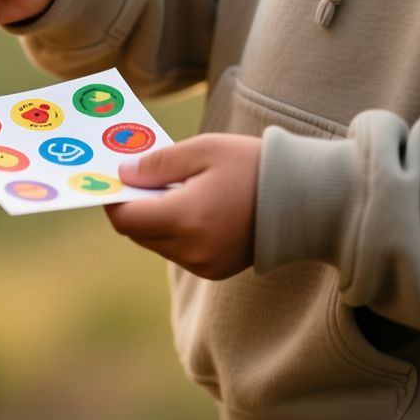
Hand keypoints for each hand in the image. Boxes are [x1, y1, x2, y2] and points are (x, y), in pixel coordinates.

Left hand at [104, 134, 261, 279]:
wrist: (306, 197)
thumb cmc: (253, 166)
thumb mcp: (201, 150)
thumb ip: (156, 164)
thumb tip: (123, 175)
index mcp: (184, 219)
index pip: (125, 219)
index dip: (113, 200)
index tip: (113, 180)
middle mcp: (191, 250)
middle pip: (138, 233)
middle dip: (134, 207)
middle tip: (141, 179)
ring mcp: (204, 264)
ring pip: (157, 244)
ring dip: (154, 220)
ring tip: (173, 190)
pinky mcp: (215, 270)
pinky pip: (178, 253)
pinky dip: (175, 232)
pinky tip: (191, 208)